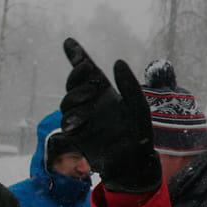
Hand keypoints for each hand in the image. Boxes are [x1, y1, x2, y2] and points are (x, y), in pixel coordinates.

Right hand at [59, 38, 160, 192]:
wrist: (133, 165)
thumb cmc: (140, 135)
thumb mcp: (139, 108)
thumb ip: (130, 86)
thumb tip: (117, 61)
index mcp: (106, 93)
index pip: (89, 71)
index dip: (77, 56)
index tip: (69, 41)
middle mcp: (92, 103)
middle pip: (74, 83)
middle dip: (76, 77)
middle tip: (88, 76)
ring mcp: (83, 119)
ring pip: (67, 103)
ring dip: (74, 99)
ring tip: (89, 103)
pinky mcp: (77, 136)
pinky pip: (66, 124)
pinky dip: (72, 120)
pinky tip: (81, 122)